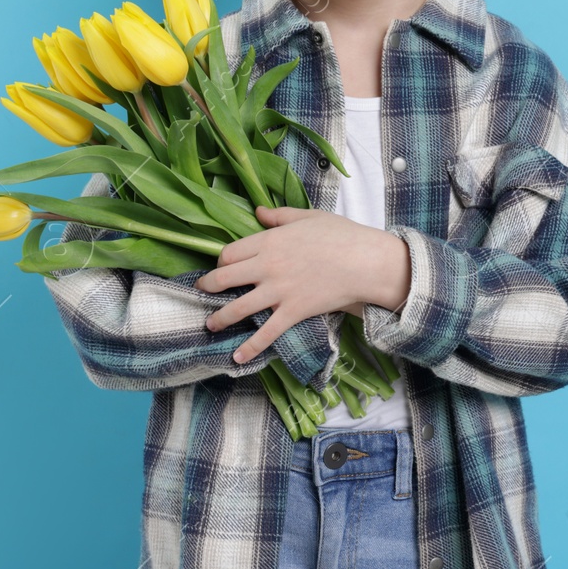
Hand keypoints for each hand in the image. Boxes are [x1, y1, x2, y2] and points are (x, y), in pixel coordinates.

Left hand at [195, 206, 407, 362]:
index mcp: (269, 241)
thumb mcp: (309, 217)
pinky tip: (237, 356)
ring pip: (237, 308)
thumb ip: (280, 216)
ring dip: (219, 318)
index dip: (221, 260)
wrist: (365, 261)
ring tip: (211, 324)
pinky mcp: (292, 312)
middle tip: (202, 291)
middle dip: (208, 286)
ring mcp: (278, 291)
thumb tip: (258, 211)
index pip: (230, 252)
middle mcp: (267, 267)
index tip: (221, 264)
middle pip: (224, 278)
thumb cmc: (341, 234)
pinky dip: (250, 347)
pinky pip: (266, 333)